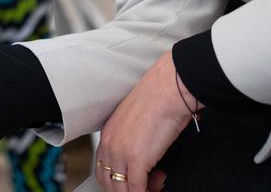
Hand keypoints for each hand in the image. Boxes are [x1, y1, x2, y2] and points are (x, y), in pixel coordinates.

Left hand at [94, 51, 198, 191]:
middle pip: (108, 182)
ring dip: (139, 190)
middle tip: (147, 183)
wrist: (167, 89)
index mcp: (108, 133)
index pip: (103, 167)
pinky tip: (158, 184)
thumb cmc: (158, 98)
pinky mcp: (136, 159)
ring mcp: (120, 152)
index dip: (118, 179)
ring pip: (121, 189)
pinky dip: (148, 191)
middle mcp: (110, 143)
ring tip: (155, 182)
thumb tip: (144, 154)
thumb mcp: (136, 120)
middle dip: (127, 189)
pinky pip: (137, 188)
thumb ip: (133, 139)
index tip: (134, 179)